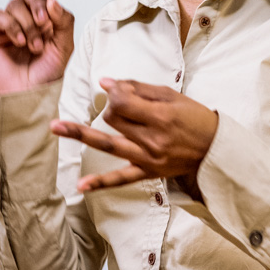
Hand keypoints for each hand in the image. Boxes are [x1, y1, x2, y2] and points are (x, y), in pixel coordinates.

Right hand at [0, 0, 75, 96]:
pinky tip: (20, 42)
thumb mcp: (64, 46)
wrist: (30, 96)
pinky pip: (0, 16)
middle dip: (37, 2)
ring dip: (29, 24)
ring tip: (34, 45)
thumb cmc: (47, 74)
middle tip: (45, 24)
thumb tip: (51, 0)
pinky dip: (13, 27)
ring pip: (15, 4)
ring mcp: (9, 23)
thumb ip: (62, 20)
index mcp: (45, 14)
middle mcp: (26, 14)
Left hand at [50, 78, 217, 191]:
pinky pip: (120, 179)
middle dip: (111, 107)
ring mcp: (148, 158)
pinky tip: (80, 186)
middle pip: (113, 118)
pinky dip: (100, 183)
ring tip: (55, 126)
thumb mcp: (172, 96)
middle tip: (122, 104)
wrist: (215, 149)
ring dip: (79, 134)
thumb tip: (106, 83)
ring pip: (108, 143)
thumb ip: (139, 89)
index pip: (123, 101)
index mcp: (160, 116)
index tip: (116, 88)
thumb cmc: (194, 118)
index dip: (115, 91)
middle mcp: (152, 139)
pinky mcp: (147, 172)